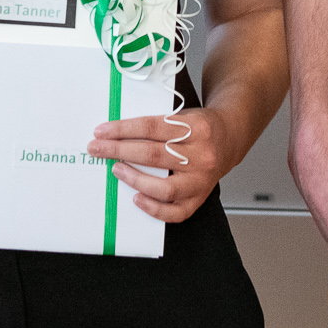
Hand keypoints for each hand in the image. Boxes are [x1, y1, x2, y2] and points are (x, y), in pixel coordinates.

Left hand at [89, 106, 231, 223]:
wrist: (230, 139)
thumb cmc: (201, 128)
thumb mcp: (184, 115)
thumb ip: (158, 124)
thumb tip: (117, 133)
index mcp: (197, 128)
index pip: (151, 127)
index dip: (123, 129)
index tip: (101, 131)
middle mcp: (202, 155)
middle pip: (153, 154)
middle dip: (118, 150)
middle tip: (97, 149)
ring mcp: (202, 180)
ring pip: (163, 187)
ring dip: (133, 178)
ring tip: (116, 169)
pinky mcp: (200, 198)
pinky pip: (175, 212)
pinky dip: (153, 208)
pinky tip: (136, 197)